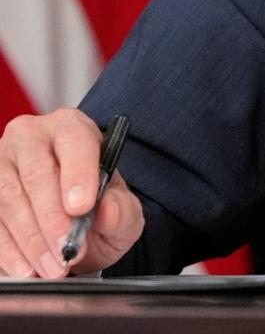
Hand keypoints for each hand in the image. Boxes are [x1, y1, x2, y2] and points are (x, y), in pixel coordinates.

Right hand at [0, 110, 142, 276]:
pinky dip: (8, 249)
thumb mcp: (122, 210)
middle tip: (66, 251)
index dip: (77, 174)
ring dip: (30, 240)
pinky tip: (25, 268)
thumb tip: (108, 211)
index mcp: (72, 128)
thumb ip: (121, 210)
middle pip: (37, 173)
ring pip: (9, 198)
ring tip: (51, 267)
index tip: (82, 208)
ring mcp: (2, 162)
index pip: (75, 141)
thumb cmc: (96, 206)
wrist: (70, 221)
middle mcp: (32, 137)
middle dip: (51, 218)